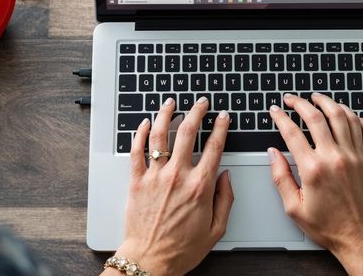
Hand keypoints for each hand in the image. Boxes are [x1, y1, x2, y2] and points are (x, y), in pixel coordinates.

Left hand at [109, 97, 233, 275]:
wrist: (150, 260)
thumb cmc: (181, 249)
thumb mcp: (216, 229)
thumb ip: (225, 199)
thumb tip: (226, 176)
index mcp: (200, 186)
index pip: (214, 146)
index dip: (221, 127)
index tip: (223, 117)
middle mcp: (177, 176)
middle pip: (187, 132)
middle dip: (197, 111)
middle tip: (201, 103)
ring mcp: (155, 177)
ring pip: (160, 135)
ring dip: (166, 113)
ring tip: (171, 102)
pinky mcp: (136, 182)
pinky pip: (137, 150)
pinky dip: (141, 133)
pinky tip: (146, 123)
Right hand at [267, 93, 362, 275]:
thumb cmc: (331, 227)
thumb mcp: (295, 208)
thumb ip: (281, 178)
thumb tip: (273, 154)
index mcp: (314, 169)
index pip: (292, 133)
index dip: (280, 117)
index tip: (275, 111)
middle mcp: (336, 158)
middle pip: (317, 117)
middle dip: (301, 103)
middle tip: (292, 99)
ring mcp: (356, 157)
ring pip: (343, 117)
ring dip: (328, 103)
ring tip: (318, 98)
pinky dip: (356, 118)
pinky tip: (348, 115)